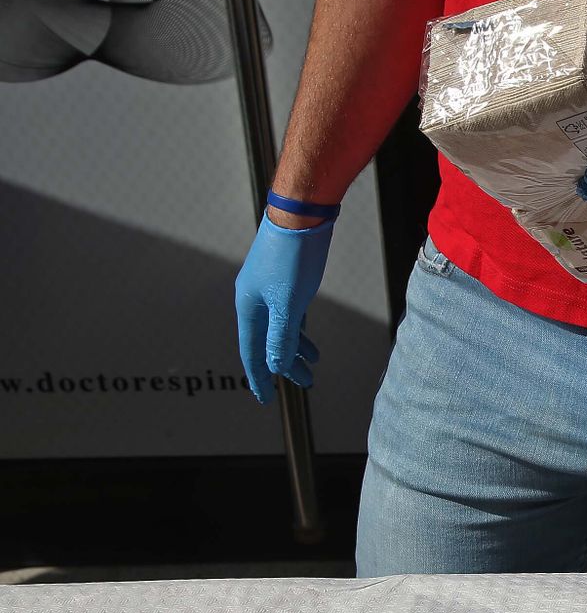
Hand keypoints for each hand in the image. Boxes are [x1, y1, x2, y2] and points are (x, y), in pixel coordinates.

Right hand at [234, 210, 332, 404]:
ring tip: (313, 367)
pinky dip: (298, 330)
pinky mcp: (285, 280)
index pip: (252, 351)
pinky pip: (288, 314)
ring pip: (280, 327)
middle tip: (305, 384)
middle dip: (285, 365)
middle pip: (268, 342)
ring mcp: (270, 288)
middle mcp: (254, 299)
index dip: (260, 376)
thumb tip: (274, 366)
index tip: (266, 399)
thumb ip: (280, 336)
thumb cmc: (293, 256)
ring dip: (295, 348)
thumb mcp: (288, 302)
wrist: (301, 213)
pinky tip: (308, 340)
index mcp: (248, 306)